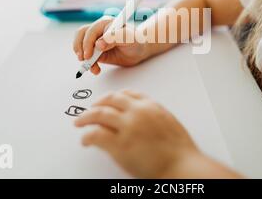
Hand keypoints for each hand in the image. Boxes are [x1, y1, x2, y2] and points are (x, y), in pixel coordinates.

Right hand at [73, 16, 149, 74]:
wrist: (139, 51)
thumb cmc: (136, 41)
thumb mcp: (129, 38)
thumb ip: (115, 38)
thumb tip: (98, 44)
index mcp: (106, 23)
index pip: (92, 30)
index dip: (88, 42)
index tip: (89, 54)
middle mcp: (99, 30)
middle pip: (82, 34)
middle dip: (80, 47)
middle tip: (84, 59)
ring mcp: (96, 40)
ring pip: (81, 44)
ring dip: (83, 56)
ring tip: (90, 66)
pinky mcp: (96, 51)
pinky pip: (87, 56)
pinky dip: (89, 63)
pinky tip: (95, 69)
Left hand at [74, 90, 200, 177]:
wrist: (182, 167)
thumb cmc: (179, 151)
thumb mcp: (169, 124)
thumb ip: (152, 117)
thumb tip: (140, 120)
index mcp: (151, 106)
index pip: (128, 94)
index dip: (114, 97)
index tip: (107, 100)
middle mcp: (138, 112)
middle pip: (110, 100)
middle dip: (97, 104)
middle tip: (89, 110)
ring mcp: (128, 127)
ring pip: (99, 114)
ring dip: (85, 117)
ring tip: (79, 122)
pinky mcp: (119, 145)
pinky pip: (96, 135)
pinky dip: (87, 136)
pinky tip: (85, 140)